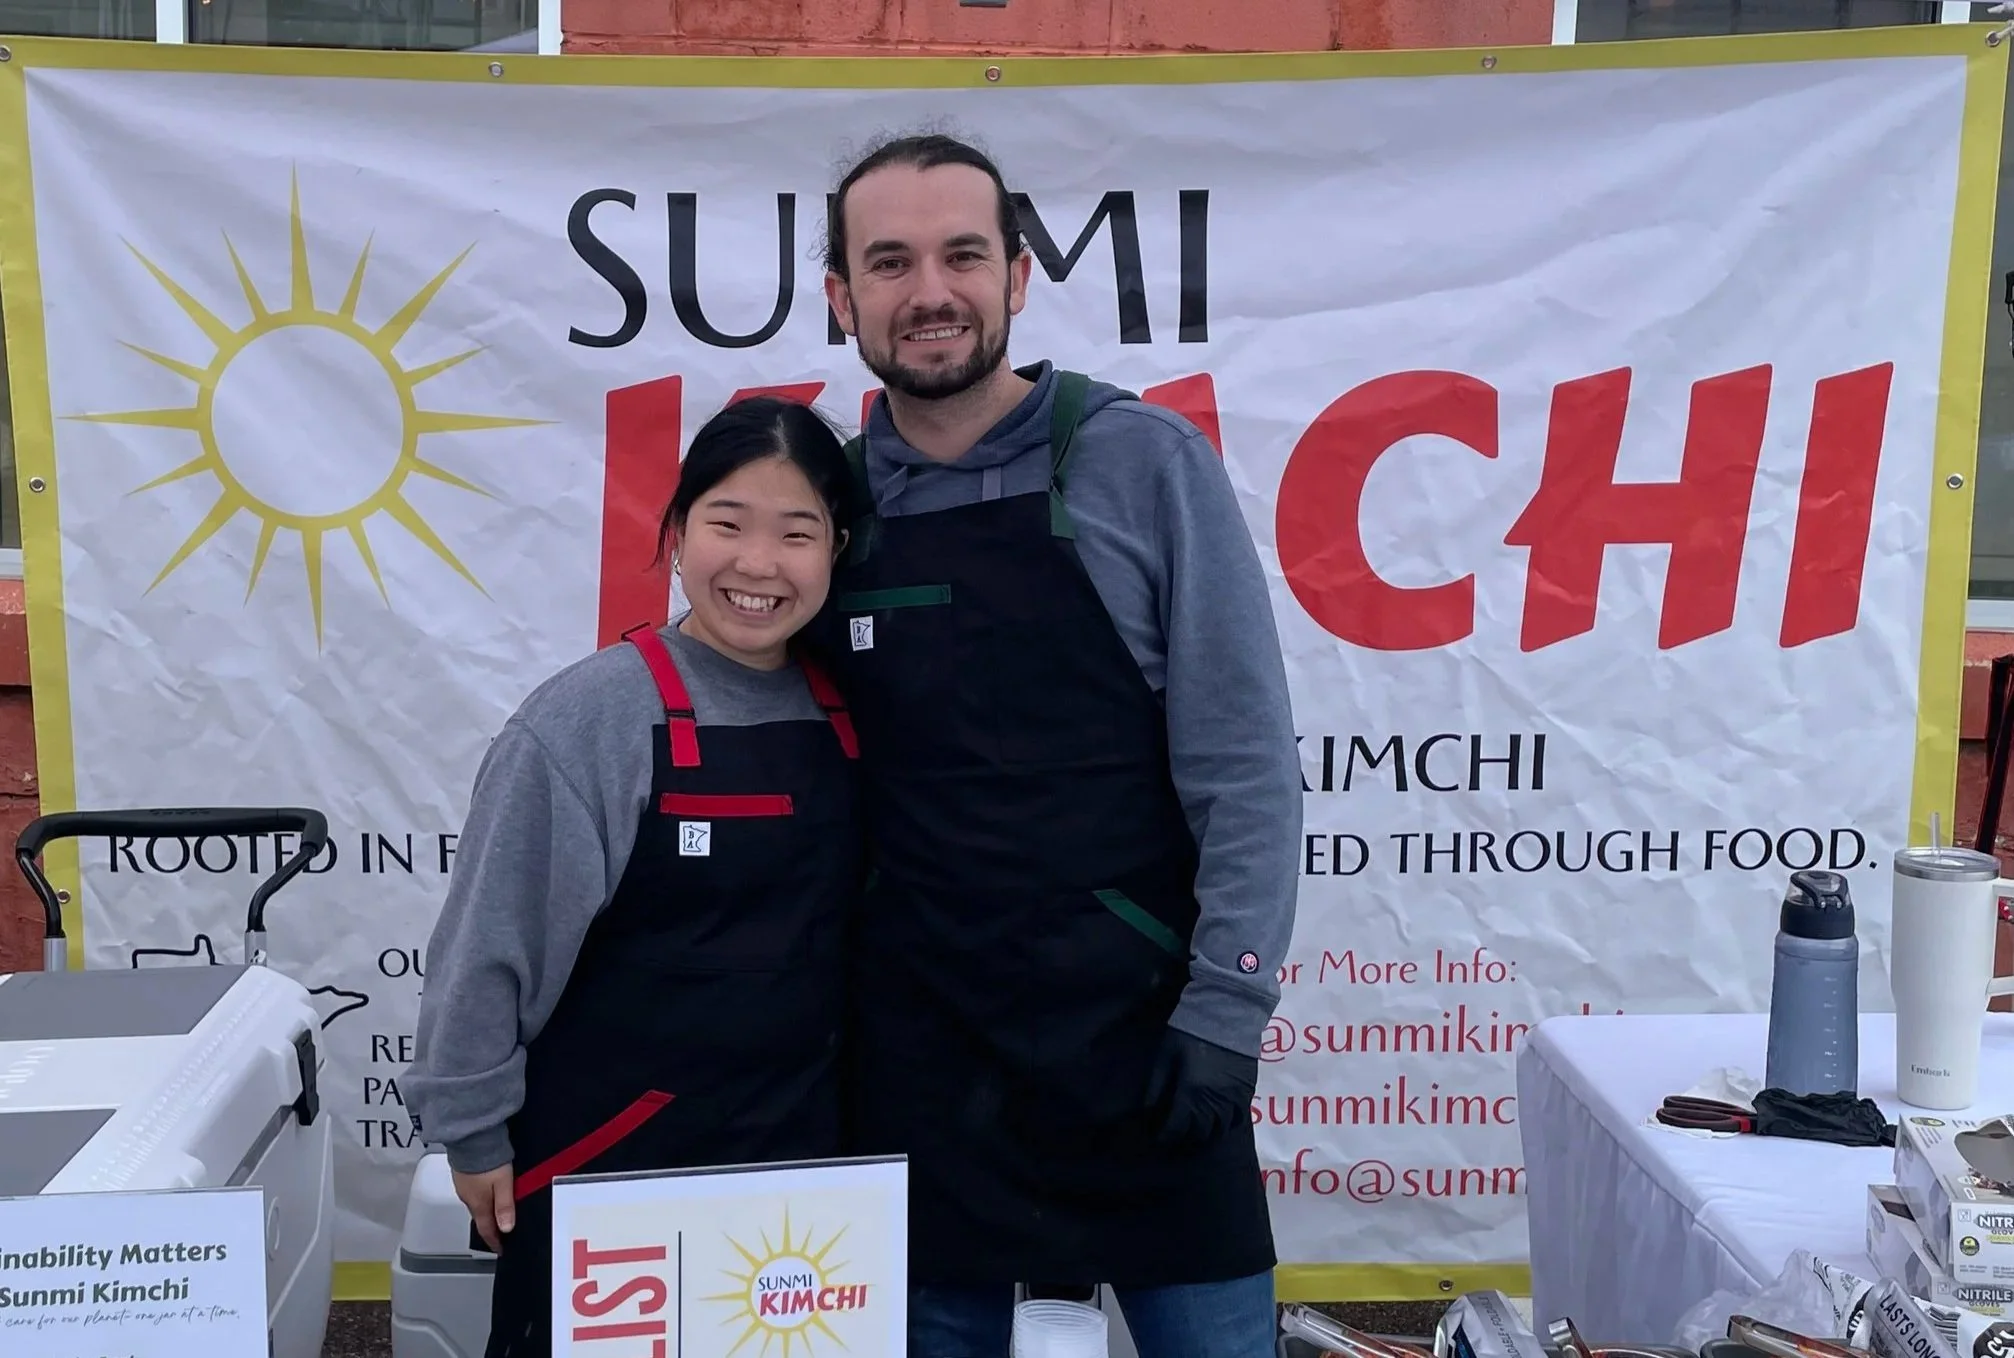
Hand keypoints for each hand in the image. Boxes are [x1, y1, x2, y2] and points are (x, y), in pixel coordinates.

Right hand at [453, 1165, 515, 1252]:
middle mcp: (467, 1197)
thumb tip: (506, 1229)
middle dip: (489, 1227)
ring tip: (496, 1215)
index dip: (493, 1241)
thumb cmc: (488, 1160)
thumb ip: (504, 1206)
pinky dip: (481, 1198)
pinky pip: (472, 1192)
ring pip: (475, 1204)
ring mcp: (463, 1185)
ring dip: (485, 1212)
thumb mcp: (503, 1183)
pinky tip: (488, 1193)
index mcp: (478, 1203)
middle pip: (480, 1217)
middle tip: (500, 1234)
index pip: (486, 1229)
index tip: (500, 1250)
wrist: (471, 1138)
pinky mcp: (462, 1174)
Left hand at [1142, 1027, 1258, 1147]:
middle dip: (1184, 1138)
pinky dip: (1226, 1124)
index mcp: (1191, 1092)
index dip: (1164, 1136)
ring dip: (1206, 1134)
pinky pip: (1238, 1119)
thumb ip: (1156, 1086)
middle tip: (1175, 1133)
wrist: (1227, 1012)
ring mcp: (1234, 1098)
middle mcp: (1214, 1102)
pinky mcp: (1247, 1091)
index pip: (1176, 1128)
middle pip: (1199, 1134)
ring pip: (1220, 1130)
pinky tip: (1217, 1120)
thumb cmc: (1190, 1032)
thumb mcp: (1165, 1056)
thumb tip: (1147, 1112)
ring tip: (1195, 1129)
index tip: (1158, 1136)